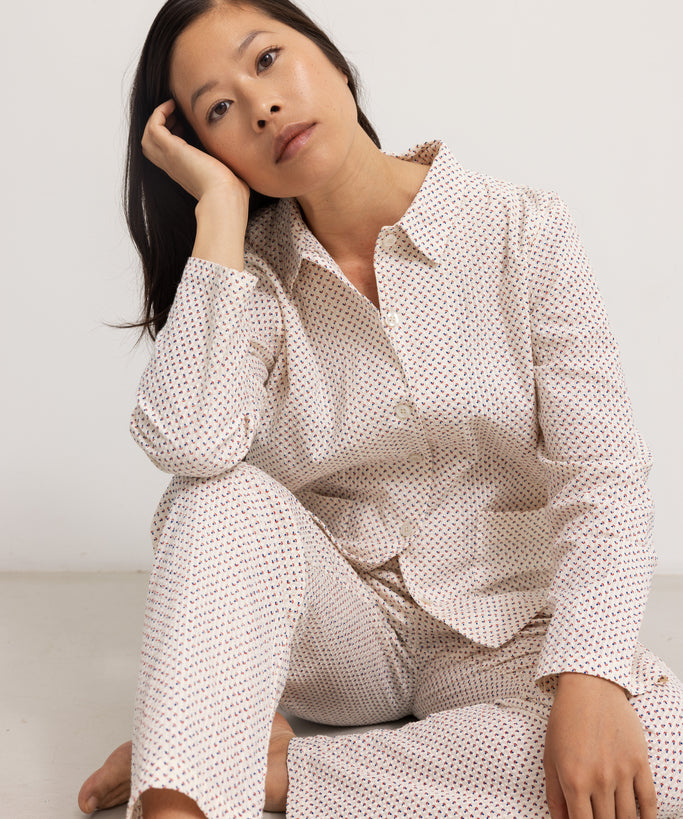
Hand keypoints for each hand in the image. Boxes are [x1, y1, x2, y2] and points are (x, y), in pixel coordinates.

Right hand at [141, 99, 249, 206]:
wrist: (226, 197)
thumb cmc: (232, 192)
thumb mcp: (226, 174)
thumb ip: (225, 164)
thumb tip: (240, 155)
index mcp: (184, 173)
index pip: (165, 154)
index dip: (171, 136)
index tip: (184, 126)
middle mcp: (173, 167)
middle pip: (151, 145)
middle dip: (161, 127)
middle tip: (177, 117)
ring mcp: (170, 159)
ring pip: (148, 136)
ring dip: (158, 119)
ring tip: (173, 109)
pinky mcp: (172, 150)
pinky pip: (154, 126)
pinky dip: (159, 113)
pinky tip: (173, 107)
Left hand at [544, 673, 655, 818]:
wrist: (589, 688)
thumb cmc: (565, 721)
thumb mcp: (550, 757)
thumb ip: (555, 795)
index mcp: (574, 780)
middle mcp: (600, 779)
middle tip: (600, 818)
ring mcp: (622, 771)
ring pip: (627, 818)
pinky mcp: (639, 762)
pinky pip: (649, 801)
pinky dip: (648, 817)